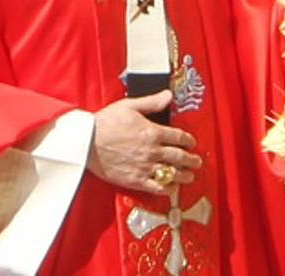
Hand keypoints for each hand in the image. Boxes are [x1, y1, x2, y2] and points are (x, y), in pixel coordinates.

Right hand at [87, 90, 201, 194]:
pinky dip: (167, 188)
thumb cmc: (106, 122)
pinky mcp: (135, 180)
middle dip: (191, 160)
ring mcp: (144, 167)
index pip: (178, 137)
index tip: (191, 142)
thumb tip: (168, 95)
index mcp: (152, 132)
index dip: (188, 140)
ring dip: (184, 175)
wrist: (87, 142)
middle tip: (197, 162)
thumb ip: (152, 102)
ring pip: (171, 173)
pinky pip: (156, 187)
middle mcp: (151, 151)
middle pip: (178, 157)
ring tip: (190, 176)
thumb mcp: (130, 106)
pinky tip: (172, 188)